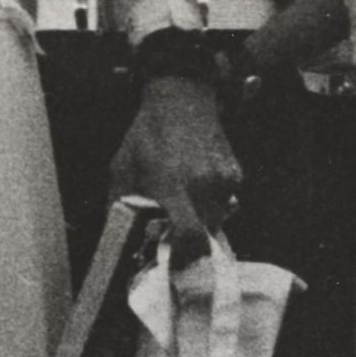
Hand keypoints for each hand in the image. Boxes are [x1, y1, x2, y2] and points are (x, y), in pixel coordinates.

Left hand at [111, 76, 241, 237]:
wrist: (180, 100)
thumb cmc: (146, 137)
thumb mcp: (122, 171)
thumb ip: (121, 208)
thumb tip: (122, 242)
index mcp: (172, 186)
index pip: (189, 235)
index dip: (182, 253)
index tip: (171, 256)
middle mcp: (202, 185)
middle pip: (205, 235)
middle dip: (190, 239)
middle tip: (174, 229)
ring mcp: (222, 179)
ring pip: (218, 220)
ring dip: (203, 220)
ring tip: (185, 200)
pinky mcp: (234, 173)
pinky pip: (227, 202)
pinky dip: (214, 202)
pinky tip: (198, 184)